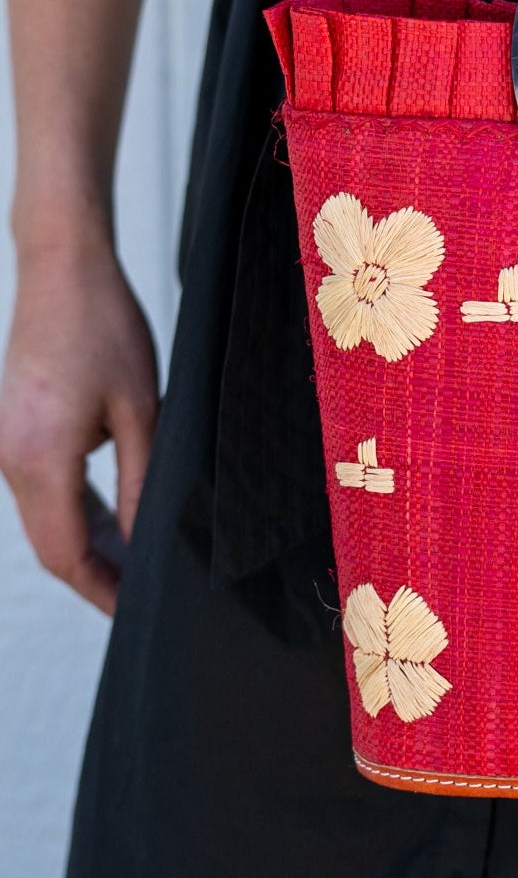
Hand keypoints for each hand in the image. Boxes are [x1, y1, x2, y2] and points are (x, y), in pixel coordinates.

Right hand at [0, 237, 159, 613]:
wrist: (61, 267)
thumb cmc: (103, 326)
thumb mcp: (141, 410)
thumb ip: (141, 482)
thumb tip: (144, 539)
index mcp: (41, 458)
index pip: (66, 554)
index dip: (101, 590)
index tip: (134, 610)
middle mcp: (9, 458)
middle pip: (48, 546)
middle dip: (94, 576)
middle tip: (140, 594)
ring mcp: (3, 443)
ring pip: (41, 519)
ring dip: (84, 543)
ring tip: (135, 561)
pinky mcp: (9, 428)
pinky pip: (37, 489)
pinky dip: (71, 511)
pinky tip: (111, 516)